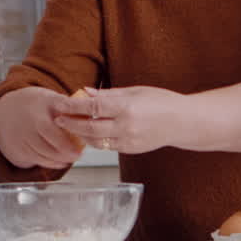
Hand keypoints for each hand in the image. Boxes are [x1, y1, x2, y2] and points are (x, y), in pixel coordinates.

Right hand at [0, 86, 85, 169]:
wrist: (7, 111)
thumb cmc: (37, 106)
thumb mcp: (52, 99)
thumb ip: (71, 107)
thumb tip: (94, 115)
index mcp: (45, 102)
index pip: (61, 112)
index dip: (72, 122)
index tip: (83, 132)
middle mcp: (33, 117)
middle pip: (49, 133)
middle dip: (65, 147)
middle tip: (79, 154)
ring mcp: (24, 133)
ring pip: (44, 150)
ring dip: (60, 157)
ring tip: (73, 158)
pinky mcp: (20, 148)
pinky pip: (38, 158)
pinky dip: (52, 163)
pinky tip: (62, 162)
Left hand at [52, 86, 188, 154]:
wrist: (183, 122)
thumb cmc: (162, 102)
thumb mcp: (135, 91)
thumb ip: (109, 93)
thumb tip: (86, 92)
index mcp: (127, 107)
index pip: (93, 106)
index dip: (74, 106)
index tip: (61, 103)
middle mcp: (126, 126)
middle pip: (89, 127)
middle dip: (71, 123)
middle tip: (58, 119)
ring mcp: (128, 140)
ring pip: (95, 140)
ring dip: (80, 133)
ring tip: (71, 126)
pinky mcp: (130, 150)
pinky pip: (106, 146)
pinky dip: (95, 140)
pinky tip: (89, 133)